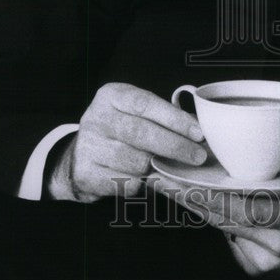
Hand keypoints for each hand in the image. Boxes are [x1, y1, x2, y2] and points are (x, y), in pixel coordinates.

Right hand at [46, 82, 206, 201]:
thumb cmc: (119, 130)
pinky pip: (125, 182)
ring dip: (159, 167)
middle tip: (198, 156)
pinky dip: (143, 183)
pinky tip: (147, 178)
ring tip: (170, 167)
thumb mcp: (135, 113)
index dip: (175, 119)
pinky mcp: (86, 174)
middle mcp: (96, 118)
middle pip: (142, 133)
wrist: (81, 156)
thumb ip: (162, 118)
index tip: (198, 133)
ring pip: (136, 161)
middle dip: (176, 146)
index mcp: (111, 96)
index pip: (145, 104)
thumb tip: (198, 133)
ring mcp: (88, 147)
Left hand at [149, 166, 279, 279]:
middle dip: (189, 199)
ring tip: (171, 186)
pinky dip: (217, 221)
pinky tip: (202, 203)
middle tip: (159, 178)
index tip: (184, 180)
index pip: (245, 207)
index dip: (211, 195)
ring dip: (197, 209)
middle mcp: (278, 246)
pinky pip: (232, 240)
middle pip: (223, 219)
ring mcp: (266, 262)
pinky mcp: (259, 270)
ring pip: (223, 229)